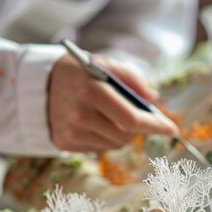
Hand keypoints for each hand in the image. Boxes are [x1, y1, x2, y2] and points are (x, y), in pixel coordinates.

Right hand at [47, 53, 177, 152]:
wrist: (39, 84)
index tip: (172, 129)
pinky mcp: (64, 143)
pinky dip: (106, 137)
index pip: (131, 118)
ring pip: (115, 144)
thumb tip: (153, 98)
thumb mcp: (105, 63)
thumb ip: (131, 77)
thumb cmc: (80, 72)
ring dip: (123, 133)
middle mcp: (79, 114)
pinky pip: (100, 148)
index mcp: (91, 90)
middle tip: (142, 117)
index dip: (155, 125)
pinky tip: (96, 122)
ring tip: (111, 114)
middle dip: (140, 128)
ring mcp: (70, 131)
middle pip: (126, 135)